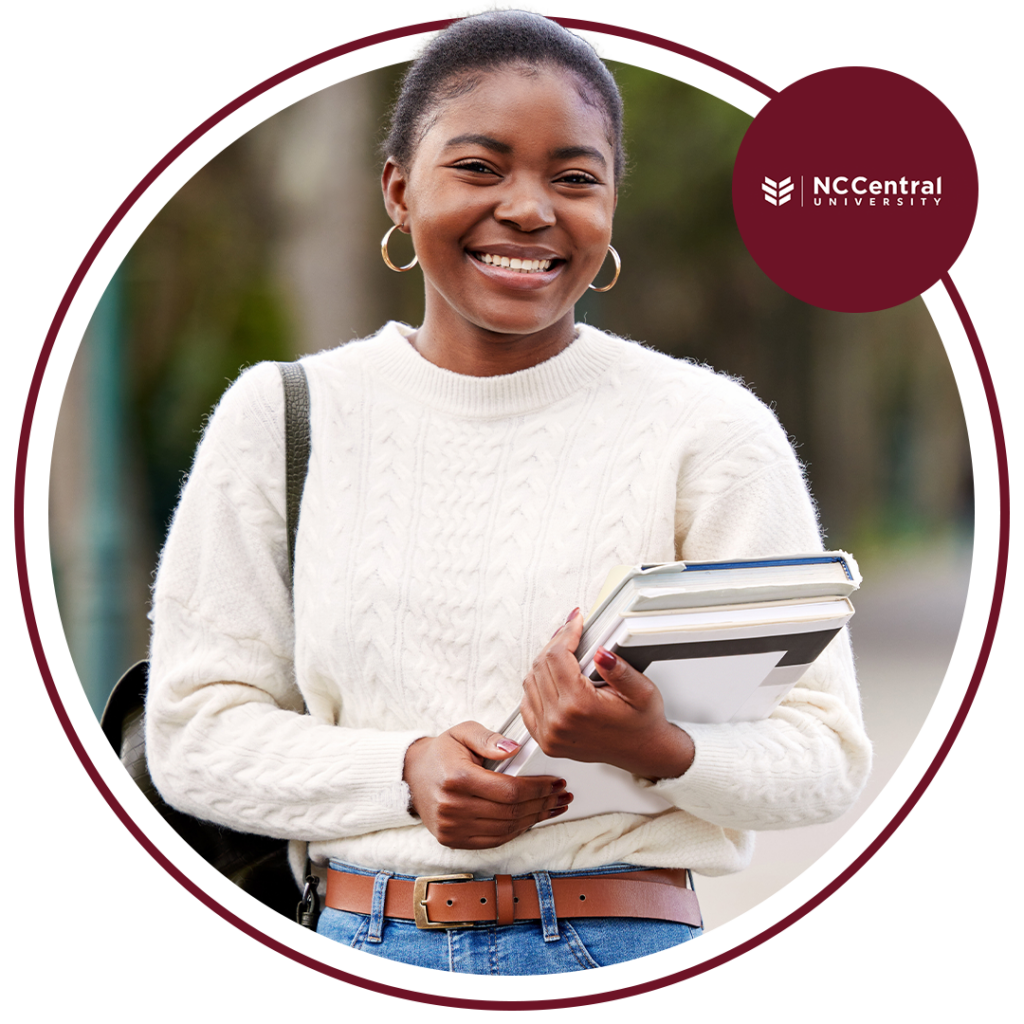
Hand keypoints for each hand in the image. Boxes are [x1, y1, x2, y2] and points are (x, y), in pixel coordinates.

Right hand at [402, 722, 572, 848]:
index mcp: (457, 778)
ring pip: (506, 829)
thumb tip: (514, 749)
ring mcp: (451, 827)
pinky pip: (493, 840)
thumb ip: (489, 738)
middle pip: (511, 812)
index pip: (510, 791)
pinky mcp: (452, 840)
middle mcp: (452, 806)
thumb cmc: (443, 752)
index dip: (538, 789)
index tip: (556, 782)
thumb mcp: (463, 732)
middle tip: (560, 795)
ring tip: (553, 807)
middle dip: (542, 804)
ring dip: (535, 820)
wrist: (412, 775)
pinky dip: (516, 831)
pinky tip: (531, 819)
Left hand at [520, 609, 694, 781]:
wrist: (641, 751)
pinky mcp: (545, 740)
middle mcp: (559, 722)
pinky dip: (537, 686)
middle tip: (571, 633)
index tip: (575, 623)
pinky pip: (527, 703)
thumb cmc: (641, 723)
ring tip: (564, 655)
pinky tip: (554, 679)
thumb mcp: (642, 691)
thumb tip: (601, 653)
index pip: (557, 656)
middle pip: (541, 666)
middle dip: (556, 644)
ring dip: (545, 663)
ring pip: (530, 682)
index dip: (566, 633)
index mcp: (580, 707)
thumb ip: (620, 670)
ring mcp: (549, 733)